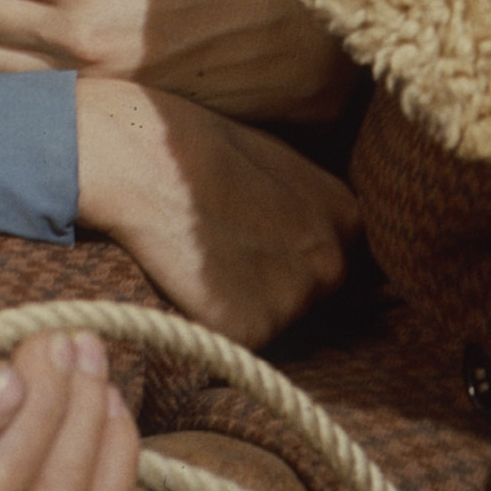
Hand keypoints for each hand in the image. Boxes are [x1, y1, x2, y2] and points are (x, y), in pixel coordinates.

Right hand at [72, 75, 358, 348]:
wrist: (144, 159)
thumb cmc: (200, 148)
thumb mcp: (276, 160)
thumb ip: (306, 203)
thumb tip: (312, 231)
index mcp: (346, 216)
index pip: (339, 257)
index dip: (296, 254)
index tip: (263, 242)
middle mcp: (330, 262)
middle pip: (314, 296)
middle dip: (278, 283)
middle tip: (228, 249)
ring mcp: (293, 300)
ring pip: (276, 321)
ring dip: (246, 305)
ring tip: (206, 258)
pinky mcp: (249, 331)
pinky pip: (238, 342)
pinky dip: (214, 323)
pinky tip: (192, 280)